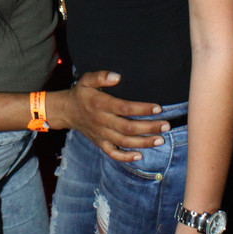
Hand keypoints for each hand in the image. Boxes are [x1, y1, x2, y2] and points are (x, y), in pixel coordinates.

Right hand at [46, 71, 167, 161]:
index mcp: (101, 105)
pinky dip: (126, 157)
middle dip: (149, 127)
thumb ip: (101, 76)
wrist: (66, 111)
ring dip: (143, 143)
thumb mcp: (87, 80)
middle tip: (166, 125)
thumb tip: (118, 77)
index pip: (124, 108)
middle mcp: (102, 121)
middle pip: (128, 128)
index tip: (158, 108)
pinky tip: (140, 155)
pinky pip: (113, 153)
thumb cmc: (81, 93)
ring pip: (124, 142)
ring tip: (160, 140)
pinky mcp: (100, 143)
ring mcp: (101, 134)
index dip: (142, 109)